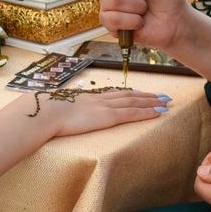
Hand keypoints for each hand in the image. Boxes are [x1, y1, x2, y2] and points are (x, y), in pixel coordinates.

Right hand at [15, 86, 168, 137]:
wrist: (45, 113)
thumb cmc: (46, 114)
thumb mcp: (58, 111)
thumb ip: (65, 113)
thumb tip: (60, 118)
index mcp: (89, 98)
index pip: (114, 94)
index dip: (129, 94)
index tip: (141, 93)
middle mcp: (100, 99)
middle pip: (128, 96)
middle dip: (146, 96)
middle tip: (161, 95)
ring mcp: (105, 107)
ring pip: (134, 102)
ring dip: (151, 101)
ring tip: (165, 101)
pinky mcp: (108, 116)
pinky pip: (132, 113)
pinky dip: (147, 112)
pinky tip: (158, 112)